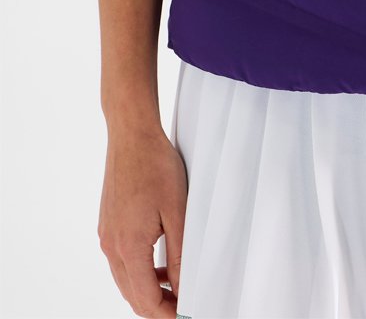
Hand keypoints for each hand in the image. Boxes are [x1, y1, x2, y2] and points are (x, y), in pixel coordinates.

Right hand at [97, 124, 186, 316]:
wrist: (131, 135)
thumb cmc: (155, 165)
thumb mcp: (178, 212)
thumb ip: (180, 255)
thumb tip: (183, 288)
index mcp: (129, 247)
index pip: (146, 300)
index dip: (169, 313)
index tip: (188, 312)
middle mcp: (112, 246)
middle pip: (132, 296)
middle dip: (159, 307)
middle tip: (185, 304)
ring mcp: (107, 236)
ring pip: (126, 280)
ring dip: (149, 290)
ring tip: (176, 287)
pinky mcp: (108, 225)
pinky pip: (122, 261)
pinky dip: (140, 271)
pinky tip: (159, 263)